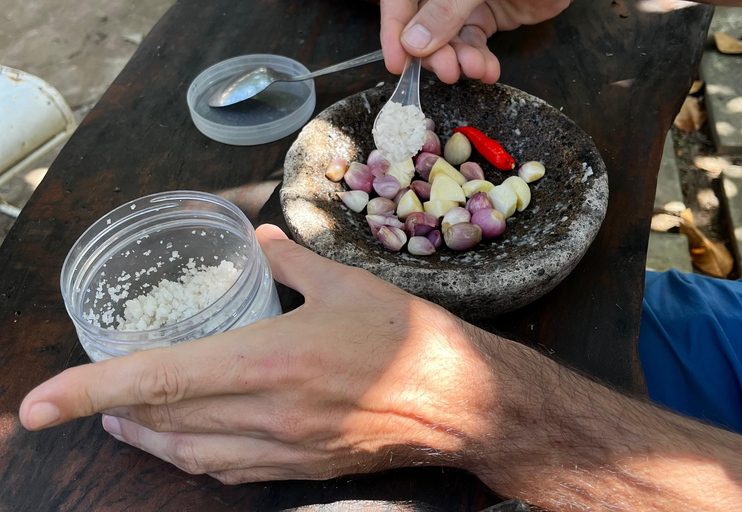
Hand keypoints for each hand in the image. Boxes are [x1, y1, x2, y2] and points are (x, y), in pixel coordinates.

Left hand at [19, 224, 498, 483]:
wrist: (458, 402)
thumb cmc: (408, 338)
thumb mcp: (347, 284)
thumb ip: (292, 261)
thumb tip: (263, 239)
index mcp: (272, 359)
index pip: (159, 377)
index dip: (89, 387)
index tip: (38, 401)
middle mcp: (268, 412)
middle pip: (164, 420)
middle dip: (111, 411)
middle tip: (85, 396)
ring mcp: (283, 447)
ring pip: (191, 454)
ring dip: (148, 438)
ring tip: (126, 418)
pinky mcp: (302, 466)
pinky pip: (231, 470)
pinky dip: (195, 456)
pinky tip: (191, 443)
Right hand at [380, 0, 571, 83]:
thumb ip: (446, 9)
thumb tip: (414, 43)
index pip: (400, 0)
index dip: (394, 31)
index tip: (397, 64)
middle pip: (422, 26)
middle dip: (435, 53)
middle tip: (447, 70)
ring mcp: (465, 3)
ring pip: (449, 40)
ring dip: (461, 61)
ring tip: (475, 69)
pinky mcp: (488, 15)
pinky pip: (475, 44)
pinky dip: (480, 61)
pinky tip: (488, 70)